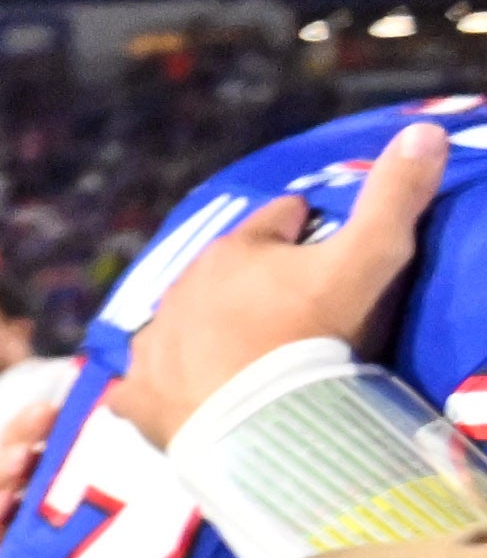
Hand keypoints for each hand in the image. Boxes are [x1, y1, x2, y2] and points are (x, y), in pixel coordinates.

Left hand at [111, 118, 451, 447]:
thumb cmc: (317, 335)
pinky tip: (176, 397)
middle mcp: (183, 288)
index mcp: (236, 250)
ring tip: (240, 355)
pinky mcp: (138, 398)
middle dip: (253, 282)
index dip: (306, 228)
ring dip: (205, 331)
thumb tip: (421, 132)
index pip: (278, 219)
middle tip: (291, 312)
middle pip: (225, 272)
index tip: (323, 245)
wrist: (263, 425)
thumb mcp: (370, 259)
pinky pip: (136, 386)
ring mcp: (154, 344)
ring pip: (179, 322)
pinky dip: (156, 388)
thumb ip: (395, 197)